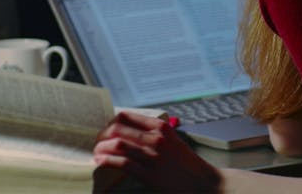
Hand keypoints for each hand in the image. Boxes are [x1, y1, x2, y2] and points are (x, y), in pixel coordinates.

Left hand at [93, 111, 220, 192]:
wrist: (206, 183)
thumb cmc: (188, 164)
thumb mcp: (172, 141)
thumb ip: (153, 134)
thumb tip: (129, 133)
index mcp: (160, 127)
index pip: (126, 117)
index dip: (110, 123)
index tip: (105, 131)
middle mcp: (156, 138)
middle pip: (117, 129)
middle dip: (102, 136)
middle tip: (97, 143)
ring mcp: (153, 156)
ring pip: (118, 144)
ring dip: (101, 148)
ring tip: (96, 153)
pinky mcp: (150, 175)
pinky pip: (123, 163)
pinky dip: (108, 161)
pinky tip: (101, 162)